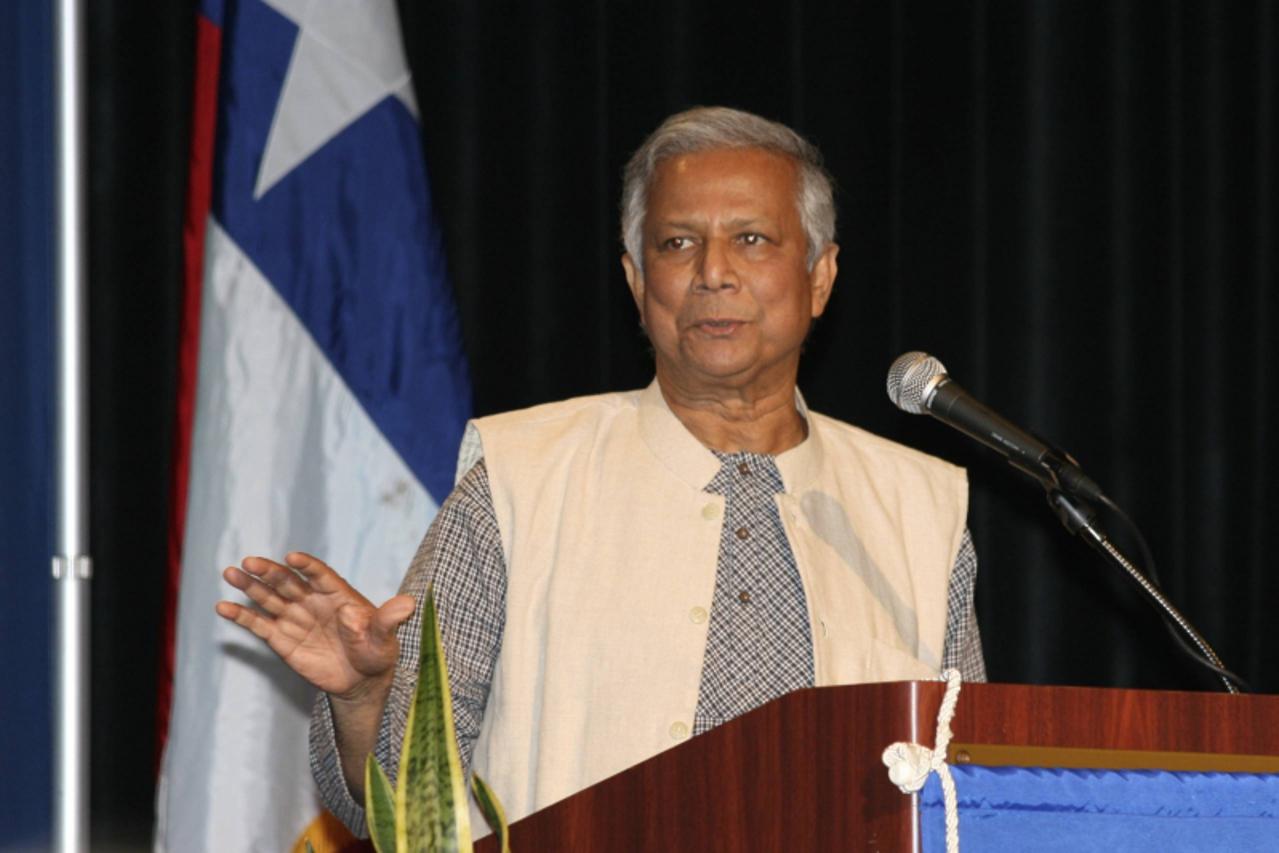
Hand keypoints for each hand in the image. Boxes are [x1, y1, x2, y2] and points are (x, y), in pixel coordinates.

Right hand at [215, 552, 415, 701]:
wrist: (362, 680)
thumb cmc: (377, 651)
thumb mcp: (386, 637)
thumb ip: (390, 620)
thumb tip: (405, 604)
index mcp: (339, 594)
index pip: (320, 575)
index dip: (307, 566)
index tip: (293, 559)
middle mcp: (313, 601)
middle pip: (288, 582)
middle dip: (270, 572)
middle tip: (249, 562)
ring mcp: (296, 618)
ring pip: (269, 598)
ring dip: (250, 586)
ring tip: (231, 573)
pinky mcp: (282, 639)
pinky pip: (259, 624)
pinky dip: (242, 616)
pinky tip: (223, 607)